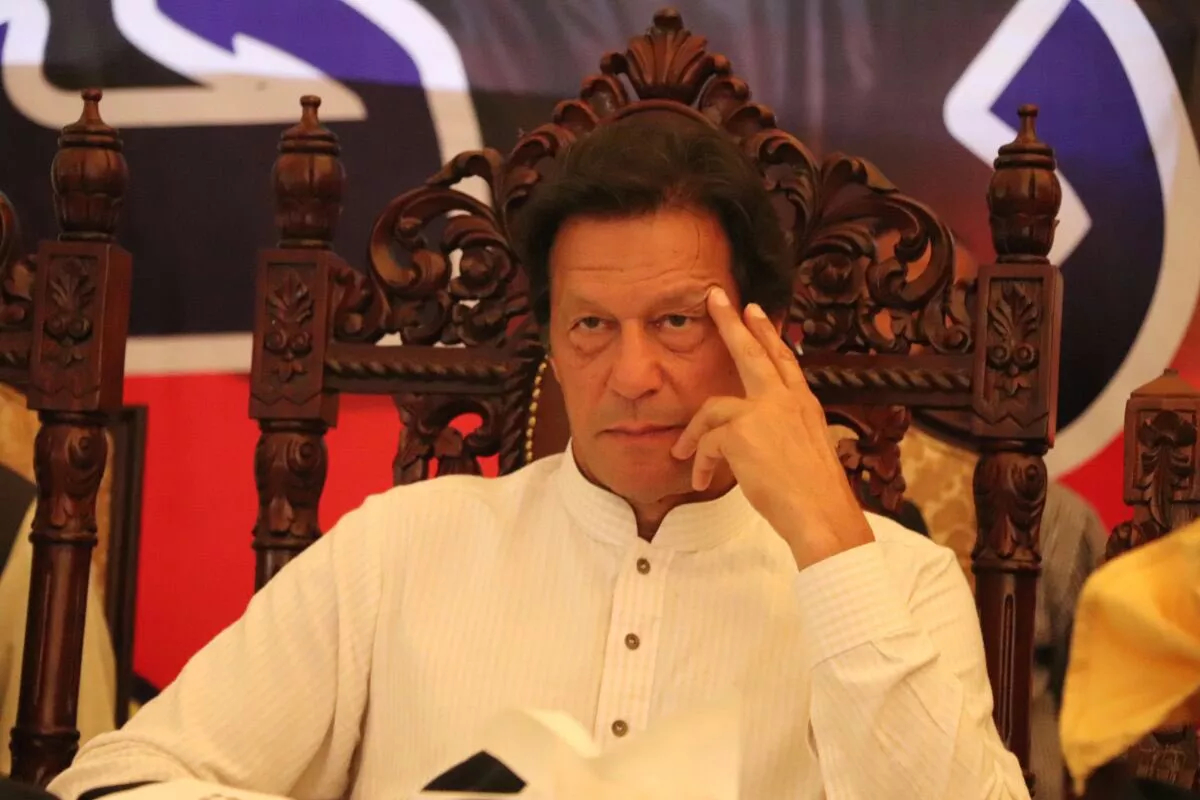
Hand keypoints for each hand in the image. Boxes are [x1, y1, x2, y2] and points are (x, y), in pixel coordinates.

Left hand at [670, 287, 873, 568]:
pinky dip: (700, 463)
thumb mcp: (804, 449)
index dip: (766, 333)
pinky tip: (701, 480)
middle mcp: (785, 399)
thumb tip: (754, 434)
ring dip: (693, 434)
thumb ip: (781, 430)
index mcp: (802, 402)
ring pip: (712, 407)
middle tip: (715, 298)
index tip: (754, 310)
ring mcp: (763, 412)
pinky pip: (706, 442)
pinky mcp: (741, 432)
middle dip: (730, 322)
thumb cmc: (813, 493)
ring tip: (683, 454)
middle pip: (751, 352)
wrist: (820, 513)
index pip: (782, 358)